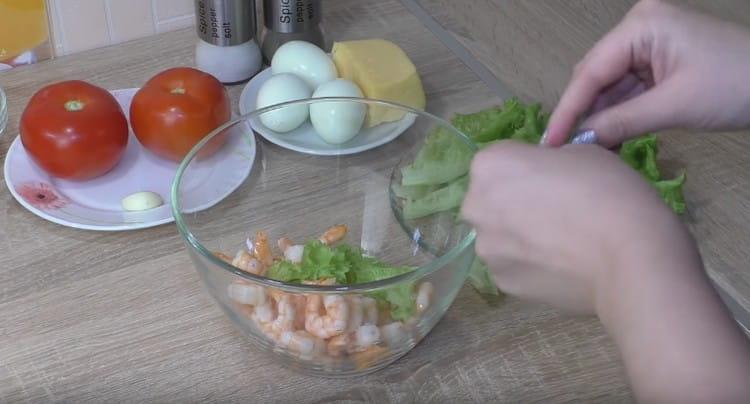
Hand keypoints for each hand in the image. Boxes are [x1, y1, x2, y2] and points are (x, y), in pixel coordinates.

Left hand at [461, 141, 681, 312]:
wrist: (630, 257)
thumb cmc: (607, 191)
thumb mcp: (581, 152)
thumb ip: (548, 161)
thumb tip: (545, 178)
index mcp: (489, 165)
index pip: (501, 159)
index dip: (529, 166)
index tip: (555, 178)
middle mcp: (475, 206)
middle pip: (491, 198)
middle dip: (515, 202)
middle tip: (557, 211)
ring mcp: (486, 248)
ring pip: (499, 235)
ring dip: (520, 235)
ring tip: (562, 243)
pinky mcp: (502, 282)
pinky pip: (512, 265)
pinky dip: (530, 264)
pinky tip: (561, 266)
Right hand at [543, 0, 749, 146]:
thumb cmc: (735, 86)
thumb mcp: (675, 106)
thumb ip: (622, 122)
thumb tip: (579, 143)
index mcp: (640, 26)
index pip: (591, 71)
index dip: (568, 110)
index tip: (550, 144)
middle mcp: (638, 29)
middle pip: (594, 76)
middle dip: (580, 114)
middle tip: (562, 151)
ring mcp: (648, 45)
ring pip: (608, 87)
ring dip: (597, 118)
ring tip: (580, 152)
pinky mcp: (657, 63)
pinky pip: (626, 91)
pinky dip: (617, 116)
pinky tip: (604, 139)